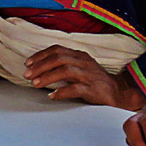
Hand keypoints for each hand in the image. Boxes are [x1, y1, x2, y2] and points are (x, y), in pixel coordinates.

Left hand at [23, 46, 142, 107]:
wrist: (117, 92)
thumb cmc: (95, 81)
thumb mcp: (81, 67)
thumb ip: (65, 64)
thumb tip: (41, 68)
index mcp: (80, 55)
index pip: (57, 50)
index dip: (41, 55)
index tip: (28, 63)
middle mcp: (84, 62)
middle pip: (59, 58)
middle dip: (40, 66)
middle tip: (27, 75)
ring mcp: (88, 75)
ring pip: (65, 71)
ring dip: (47, 77)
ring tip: (35, 84)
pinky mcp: (92, 88)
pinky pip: (74, 88)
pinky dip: (61, 92)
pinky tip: (51, 96)